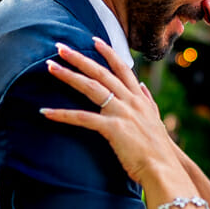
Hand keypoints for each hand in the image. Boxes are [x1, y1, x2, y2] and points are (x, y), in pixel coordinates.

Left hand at [40, 38, 176, 185]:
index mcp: (140, 98)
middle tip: (60, 46)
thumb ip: (149, 102)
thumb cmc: (159, 149)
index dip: (108, 53)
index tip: (94, 40)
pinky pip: (82, 118)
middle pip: (101, 72)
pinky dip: (62, 114)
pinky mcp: (112, 128)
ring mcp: (121, 112)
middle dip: (80, 57)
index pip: (122, 68)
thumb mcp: (156, 120)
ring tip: (50, 66)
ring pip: (90, 87)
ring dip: (68, 75)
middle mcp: (131, 100)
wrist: (164, 168)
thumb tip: (143, 88)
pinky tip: (45, 112)